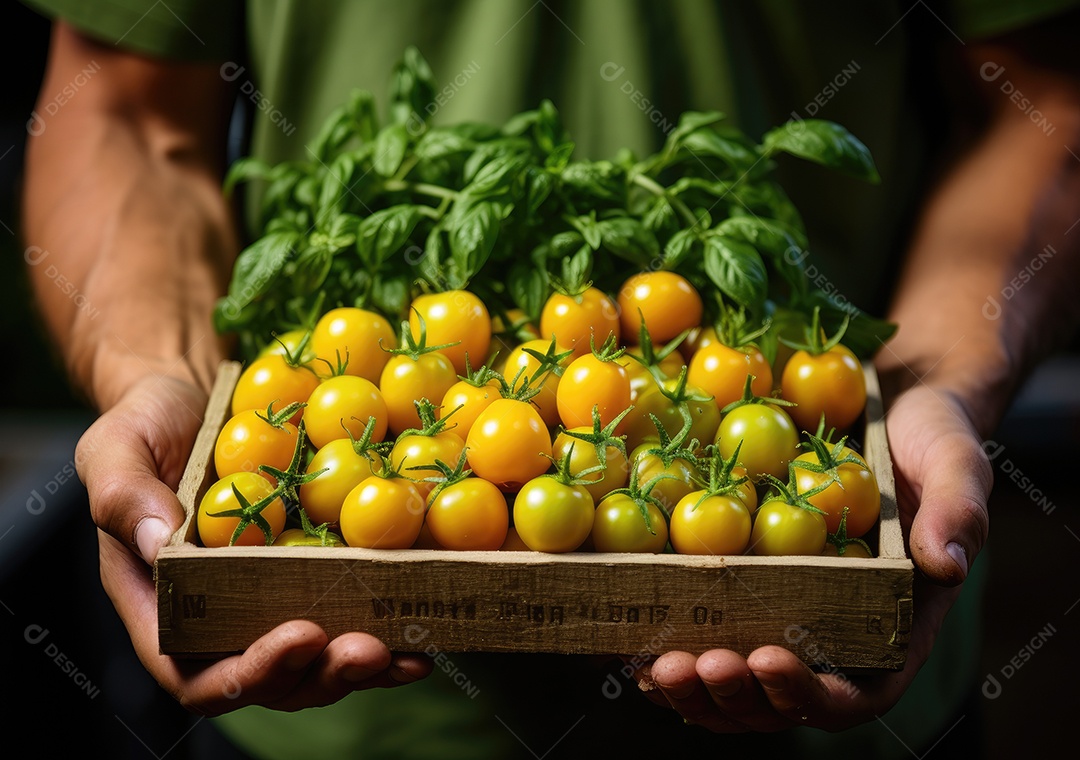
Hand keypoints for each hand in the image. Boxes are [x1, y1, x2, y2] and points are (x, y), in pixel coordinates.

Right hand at [77, 373, 431, 715]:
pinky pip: (349, 616)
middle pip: (268, 681)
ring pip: (315, 662)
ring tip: (406, 655)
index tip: (300, 634)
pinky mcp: (316, 573)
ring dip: (361, 668)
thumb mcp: (116, 448)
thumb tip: (157, 542)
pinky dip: (387, 631)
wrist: (198, 393)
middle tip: (368, 649)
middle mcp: (218, 617)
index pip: (195, 672)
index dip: (248, 671)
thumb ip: (124, 497)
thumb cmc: (147, 422)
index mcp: (162, 605)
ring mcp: (270, 599)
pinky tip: (425, 629)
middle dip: (319, 675)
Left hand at [638, 380, 990, 731]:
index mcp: (892, 631)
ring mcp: (785, 620)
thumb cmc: (933, 438)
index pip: (853, 693)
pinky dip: (667, 651)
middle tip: (686, 666)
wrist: (890, 409)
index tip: (766, 657)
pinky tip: (627, 644)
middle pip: (779, 704)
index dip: (807, 693)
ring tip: (652, 668)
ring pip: (734, 688)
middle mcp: (835, 639)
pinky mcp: (744, 592)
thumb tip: (947, 563)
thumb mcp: (957, 463)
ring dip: (691, 690)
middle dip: (731, 696)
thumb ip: (959, 511)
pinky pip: (704, 637)